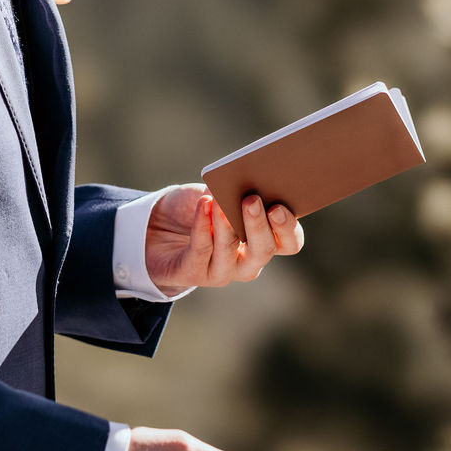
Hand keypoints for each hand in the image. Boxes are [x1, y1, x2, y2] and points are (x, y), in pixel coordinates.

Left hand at [144, 186, 302, 294]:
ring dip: (225, 224)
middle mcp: (249, 262)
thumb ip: (235, 188)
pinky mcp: (193, 273)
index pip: (290, 242)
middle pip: (263, 249)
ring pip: (229, 251)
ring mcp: (222, 272)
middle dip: (258, 225)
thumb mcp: (220, 192)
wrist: (159, 228)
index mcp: (267, 241)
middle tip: (252, 200)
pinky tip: (203, 204)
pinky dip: (202, 225)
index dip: (288, 228)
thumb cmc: (201, 206)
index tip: (279, 206)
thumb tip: (242, 177)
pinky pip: (200, 250)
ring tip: (220, 201)